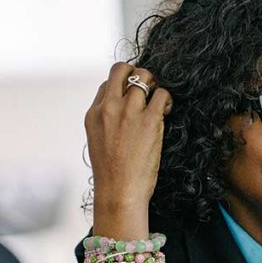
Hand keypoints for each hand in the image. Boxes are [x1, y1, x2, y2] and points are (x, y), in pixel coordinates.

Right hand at [85, 62, 172, 240]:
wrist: (119, 193)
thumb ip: (106, 122)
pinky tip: (167, 110)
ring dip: (155, 84)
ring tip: (159, 101)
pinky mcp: (149, 120)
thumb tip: (121, 113)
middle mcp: (109, 108)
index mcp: (94, 114)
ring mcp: (129, 112)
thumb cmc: (112, 174)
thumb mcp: (98, 142)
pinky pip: (162, 94)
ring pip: (145, 76)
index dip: (123, 86)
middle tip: (148, 89)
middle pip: (122, 69)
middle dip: (138, 73)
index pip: (108, 83)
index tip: (133, 98)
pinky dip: (168, 98)